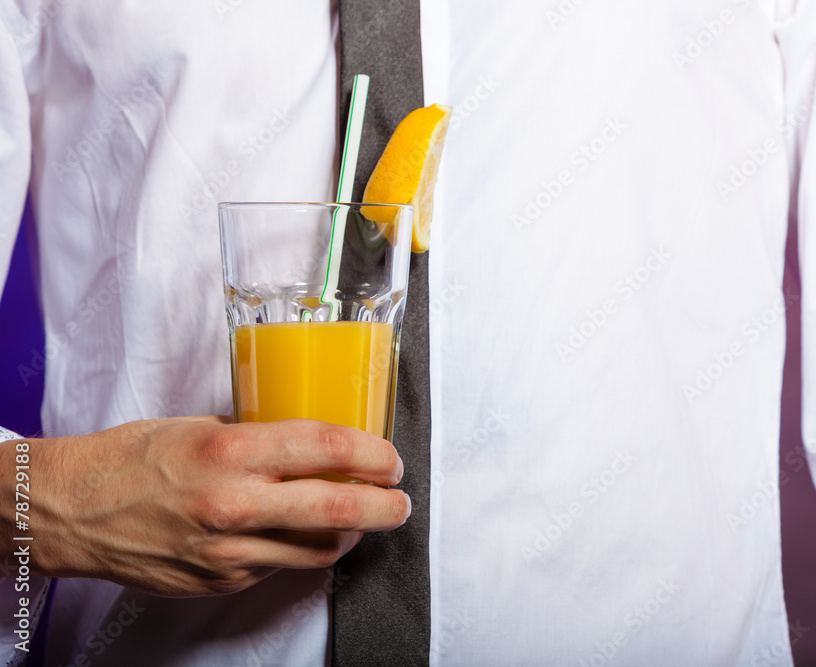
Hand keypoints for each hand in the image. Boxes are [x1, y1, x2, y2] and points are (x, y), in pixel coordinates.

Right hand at [2, 416, 409, 596]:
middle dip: (386, 506)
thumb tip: (314, 444)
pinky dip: (301, 549)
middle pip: (340, 509)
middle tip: (400, 501)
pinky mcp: (222, 580)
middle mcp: (237, 504)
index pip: (329, 449)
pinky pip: (281, 566)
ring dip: (349, 534)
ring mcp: (231, 550)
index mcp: (234, 453)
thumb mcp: (203, 426)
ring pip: (319, 550)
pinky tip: (300, 534)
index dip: (374, 454)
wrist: (74, 510)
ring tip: (358, 519)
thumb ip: (261, 438)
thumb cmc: (134, 458)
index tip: (390, 458)